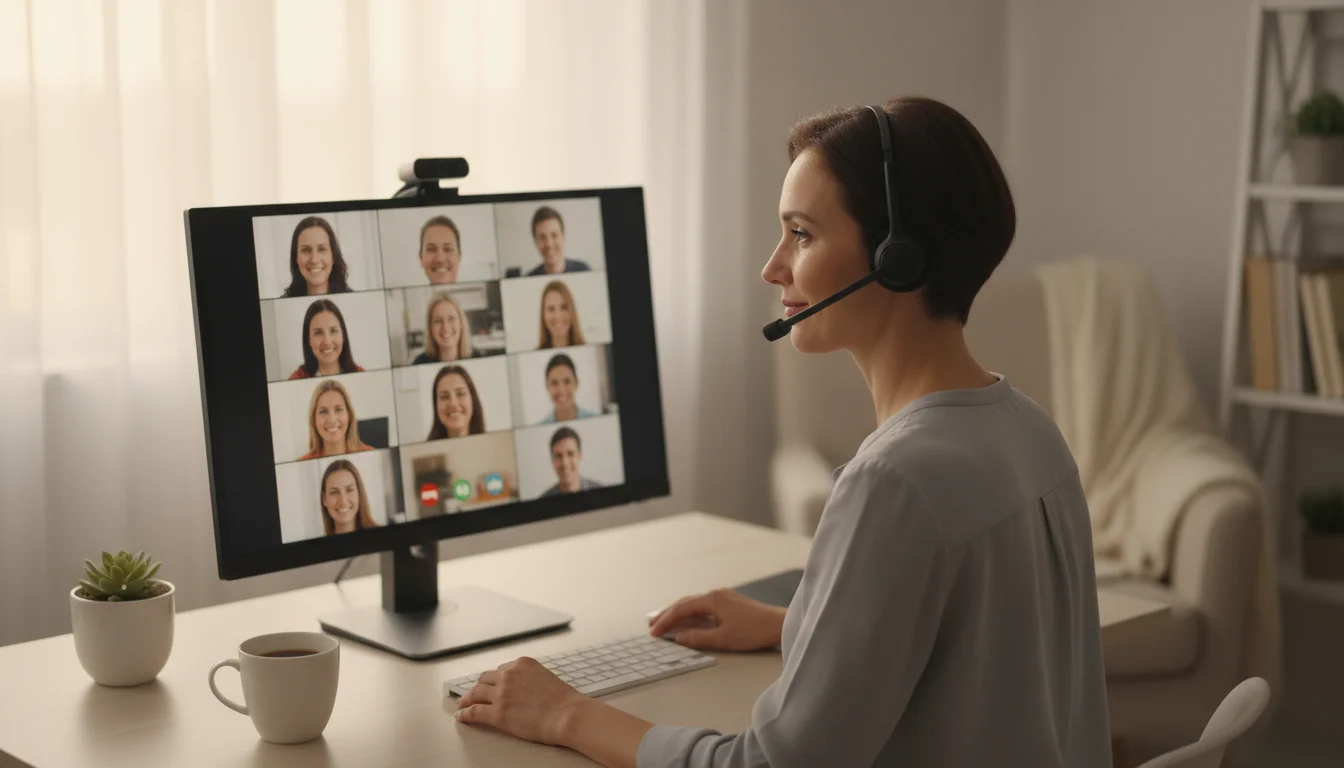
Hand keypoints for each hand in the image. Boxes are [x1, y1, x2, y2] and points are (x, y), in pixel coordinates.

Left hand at [454, 656, 585, 745]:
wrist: (567, 714)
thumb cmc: (564, 700)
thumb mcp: (545, 677)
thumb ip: (530, 678)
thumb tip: (523, 689)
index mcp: (522, 664)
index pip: (501, 670)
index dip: (494, 679)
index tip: (491, 684)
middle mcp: (508, 675)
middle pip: (485, 679)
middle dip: (479, 687)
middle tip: (475, 693)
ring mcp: (501, 694)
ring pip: (476, 693)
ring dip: (468, 698)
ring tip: (463, 704)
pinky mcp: (497, 713)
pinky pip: (474, 711)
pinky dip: (466, 713)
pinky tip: (462, 716)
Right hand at [648, 588, 785, 651]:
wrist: (778, 624)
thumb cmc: (754, 631)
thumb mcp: (723, 638)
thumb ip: (698, 637)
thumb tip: (679, 637)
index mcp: (712, 600)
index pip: (681, 609)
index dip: (665, 621)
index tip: (654, 632)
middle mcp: (716, 594)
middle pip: (685, 603)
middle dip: (667, 614)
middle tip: (652, 625)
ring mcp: (723, 597)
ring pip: (694, 604)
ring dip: (678, 613)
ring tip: (664, 622)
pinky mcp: (729, 603)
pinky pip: (703, 606)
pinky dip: (691, 614)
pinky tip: (688, 620)